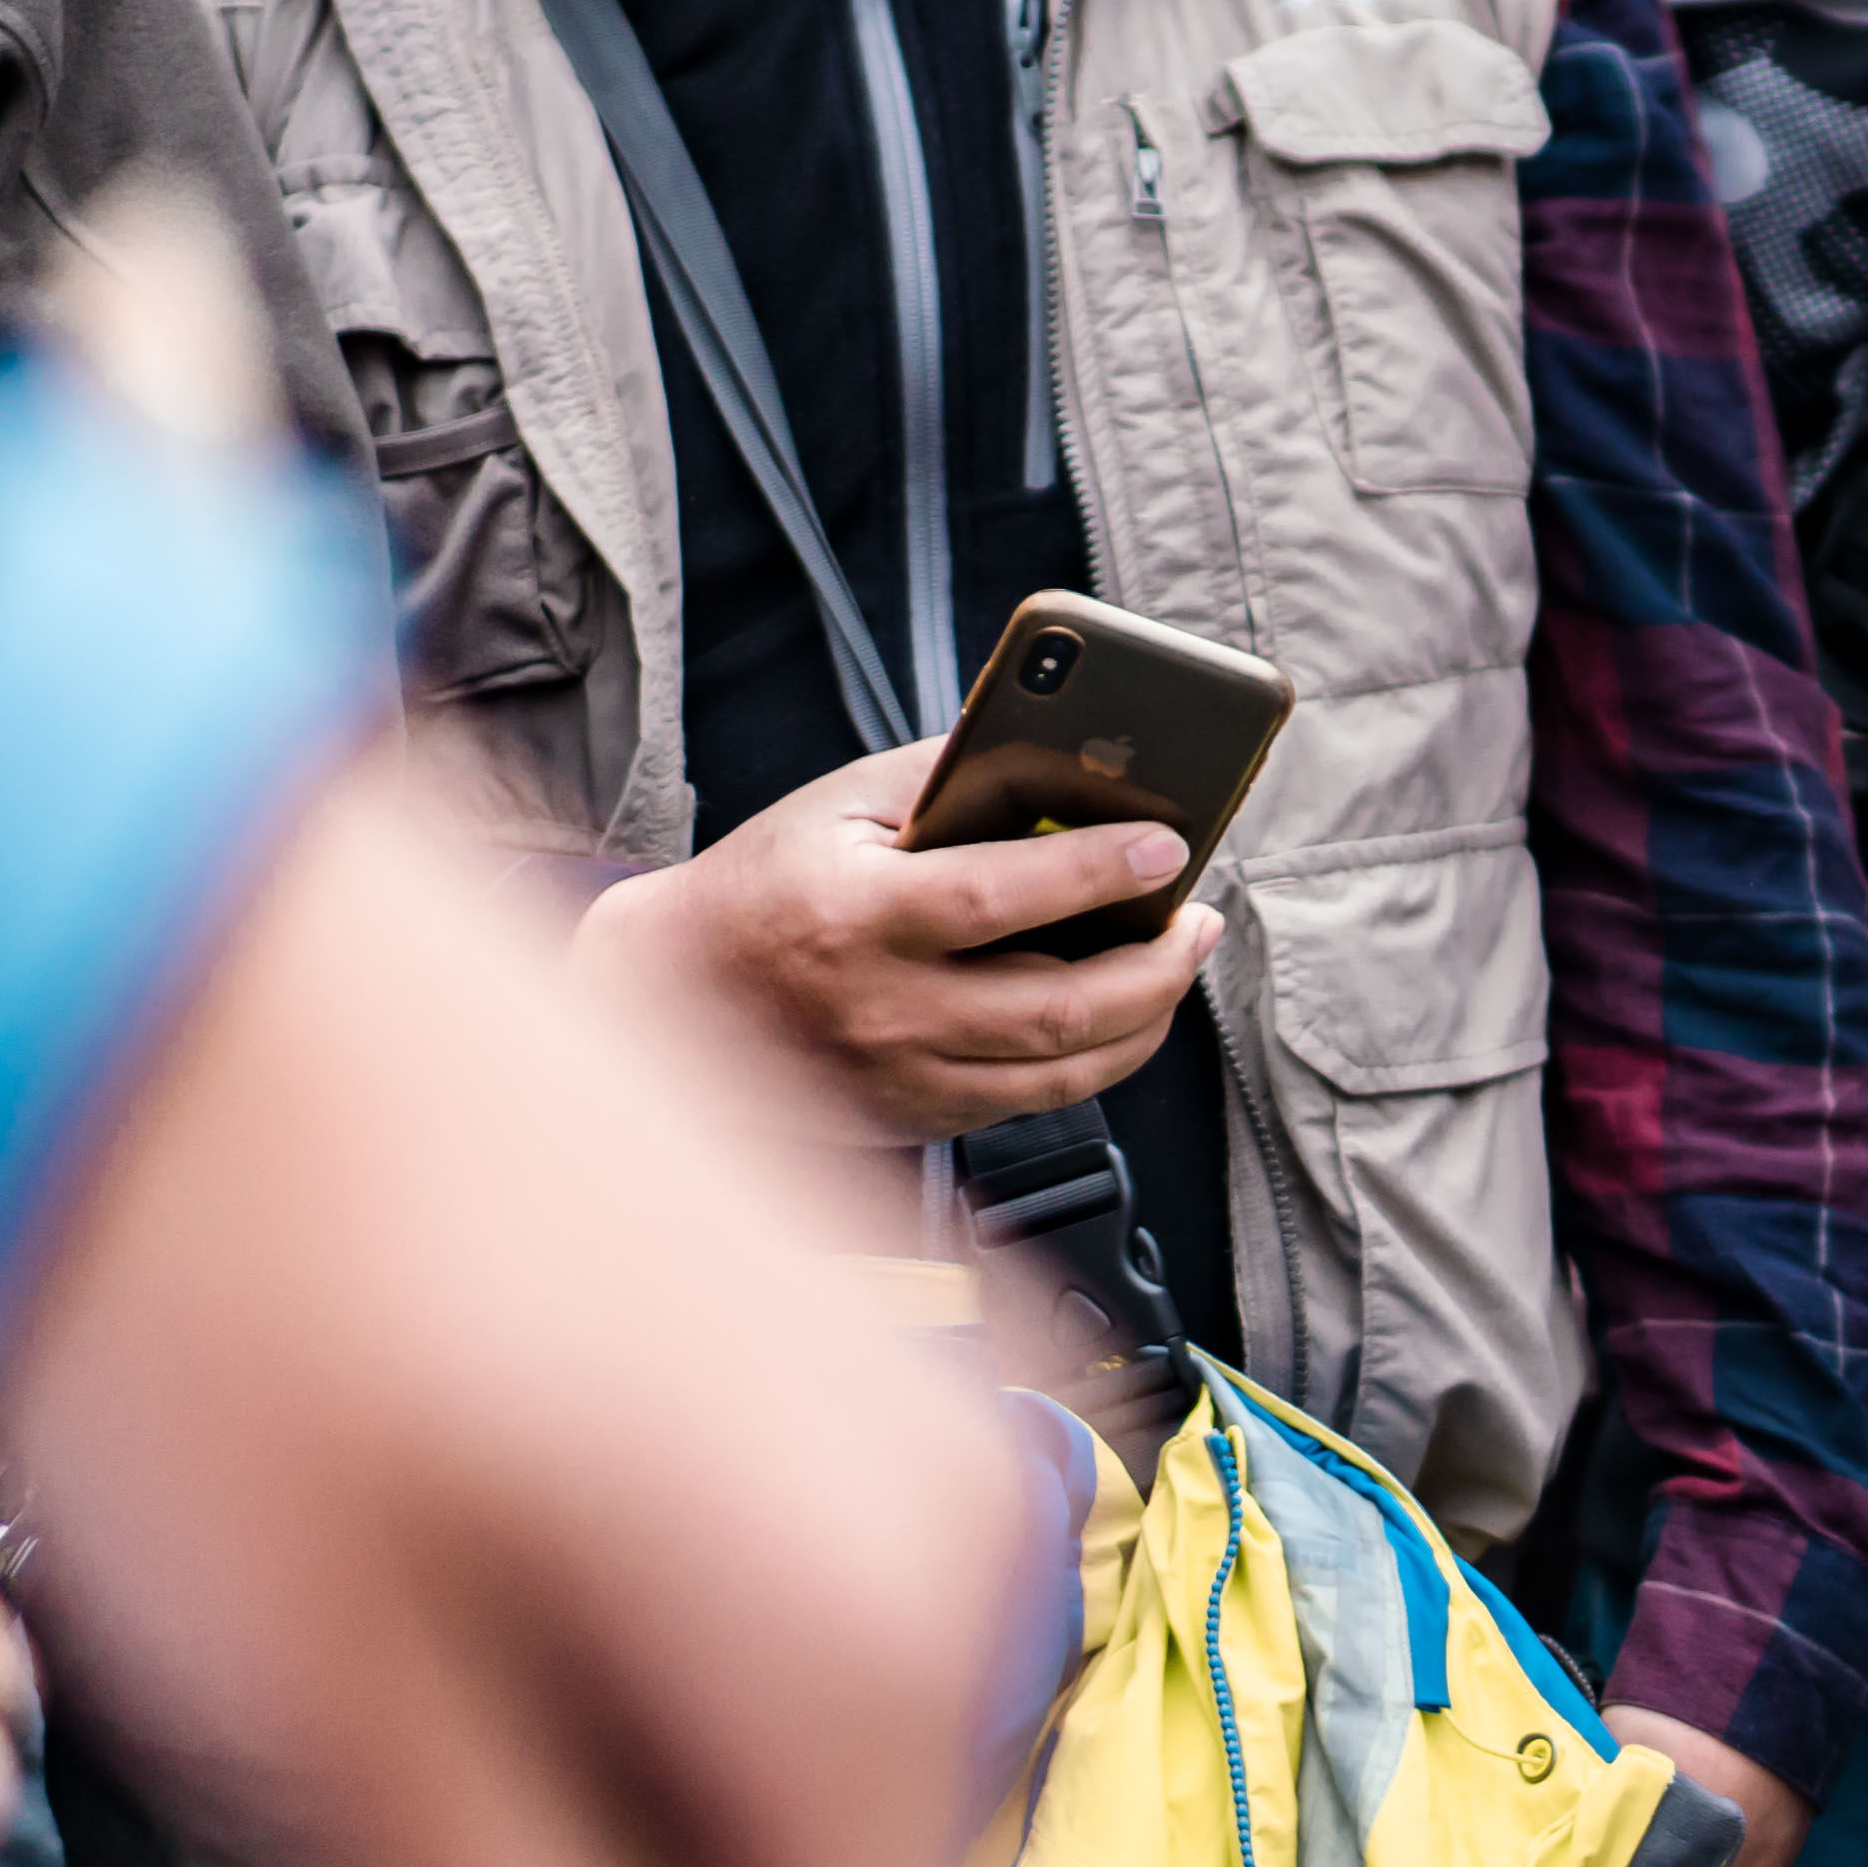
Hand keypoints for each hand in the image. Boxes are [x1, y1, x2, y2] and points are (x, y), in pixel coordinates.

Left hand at [0, 755, 1040, 1866]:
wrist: (188, 931)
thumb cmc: (237, 1292)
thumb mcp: (364, 1746)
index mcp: (899, 1663)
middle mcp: (993, 1543)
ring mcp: (951, 1423)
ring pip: (830, 1791)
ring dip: (637, 1855)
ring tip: (393, 1755)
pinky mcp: (881, 1351)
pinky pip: (820, 1627)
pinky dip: (660, 1697)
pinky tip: (479, 1620)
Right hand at [572, 734, 1215, 1138]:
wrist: (666, 994)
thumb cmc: (763, 886)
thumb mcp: (839, 808)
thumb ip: (948, 776)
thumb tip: (1059, 748)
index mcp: (861, 918)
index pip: (1001, 897)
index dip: (1096, 870)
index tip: (1170, 844)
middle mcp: (884, 1011)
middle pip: (1060, 1008)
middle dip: (1159, 966)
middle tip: (1201, 920)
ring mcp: (900, 1078)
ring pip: (1063, 1073)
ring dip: (1146, 1019)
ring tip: (1177, 964)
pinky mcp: (911, 1118)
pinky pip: (1031, 1103)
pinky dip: (1093, 1059)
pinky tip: (1120, 1015)